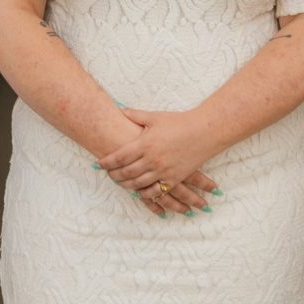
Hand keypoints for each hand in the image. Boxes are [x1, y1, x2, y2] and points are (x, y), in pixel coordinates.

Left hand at [95, 109, 219, 211]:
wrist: (204, 132)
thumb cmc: (179, 122)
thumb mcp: (155, 116)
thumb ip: (135, 115)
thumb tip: (121, 110)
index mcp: (145, 143)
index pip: (119, 156)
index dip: (107, 162)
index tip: (99, 163)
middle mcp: (152, 160)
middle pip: (126, 172)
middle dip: (114, 175)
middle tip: (108, 174)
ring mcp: (163, 171)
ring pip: (138, 184)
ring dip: (126, 185)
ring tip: (120, 183)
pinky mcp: (174, 179)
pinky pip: (155, 191)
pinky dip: (145, 193)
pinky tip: (139, 191)